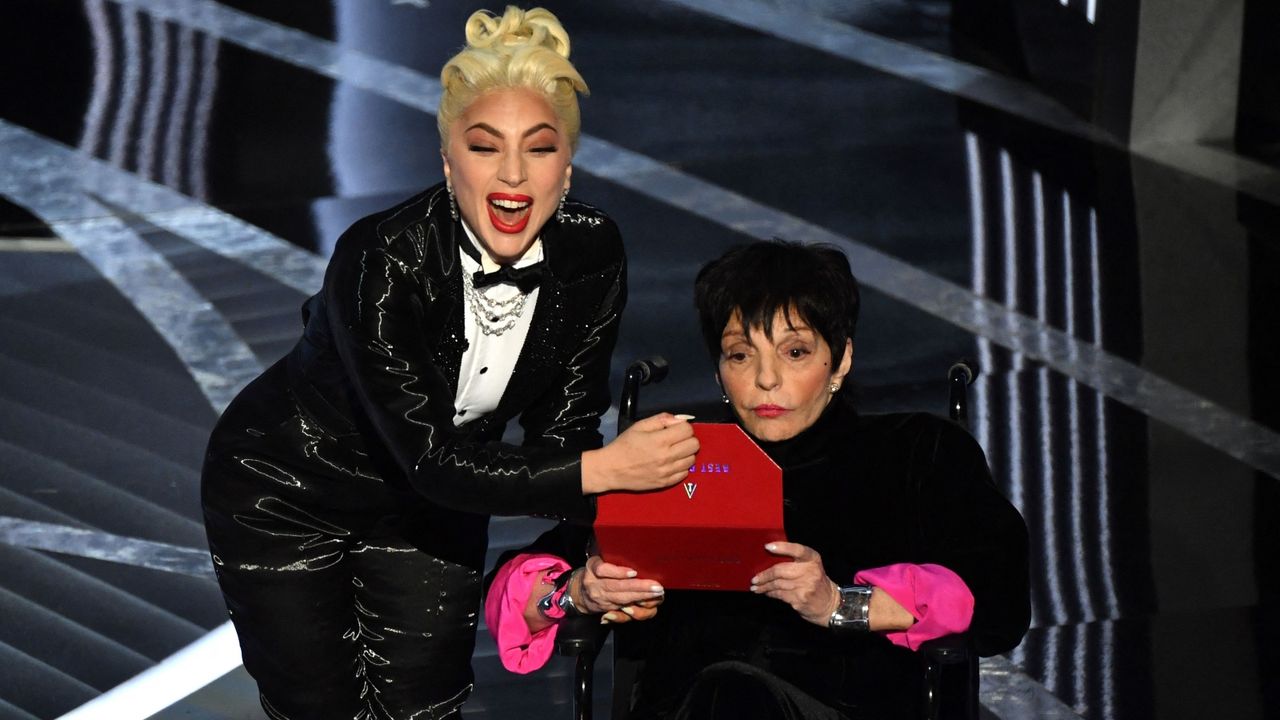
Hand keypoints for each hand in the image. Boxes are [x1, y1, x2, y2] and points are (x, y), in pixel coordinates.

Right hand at [574, 555, 664, 623]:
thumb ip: (610, 555)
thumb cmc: (594, 571)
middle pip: (617, 587)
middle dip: (639, 587)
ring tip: (657, 593)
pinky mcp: (607, 609)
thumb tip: (625, 545)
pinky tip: (650, 604)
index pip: (602, 570)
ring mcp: (601, 599)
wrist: (580, 593)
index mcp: (592, 568)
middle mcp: (595, 585)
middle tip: (656, 586)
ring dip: (642, 597)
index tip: (633, 572)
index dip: (618, 572)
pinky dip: (638, 608)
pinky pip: (623, 611)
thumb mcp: (597, 558)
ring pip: (622, 600)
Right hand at [581, 413, 698, 493]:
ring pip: (692, 460)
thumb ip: (661, 419)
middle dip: (687, 439)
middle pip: (694, 445)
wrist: (611, 469)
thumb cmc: (624, 445)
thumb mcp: (639, 426)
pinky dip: (680, 467)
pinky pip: (685, 473)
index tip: (675, 429)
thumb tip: (679, 419)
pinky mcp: (665, 483)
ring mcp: (667, 472)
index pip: (688, 430)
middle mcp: (666, 457)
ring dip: (685, 454)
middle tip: (676, 440)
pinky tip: (670, 463)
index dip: (683, 427)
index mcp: (660, 440)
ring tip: (673, 452)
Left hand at [749, 542, 839, 626]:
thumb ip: (796, 561)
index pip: (798, 550)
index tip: (767, 546)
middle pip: (781, 570)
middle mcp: (810, 572)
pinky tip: (766, 593)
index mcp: (813, 559)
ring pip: (778, 584)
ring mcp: (805, 587)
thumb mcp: (811, 567)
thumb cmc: (815, 581)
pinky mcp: (800, 599)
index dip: (782, 547)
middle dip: (765, 575)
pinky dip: (771, 593)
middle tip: (754, 579)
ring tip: (756, 587)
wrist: (829, 604)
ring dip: (764, 586)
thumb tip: (768, 558)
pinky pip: (780, 594)